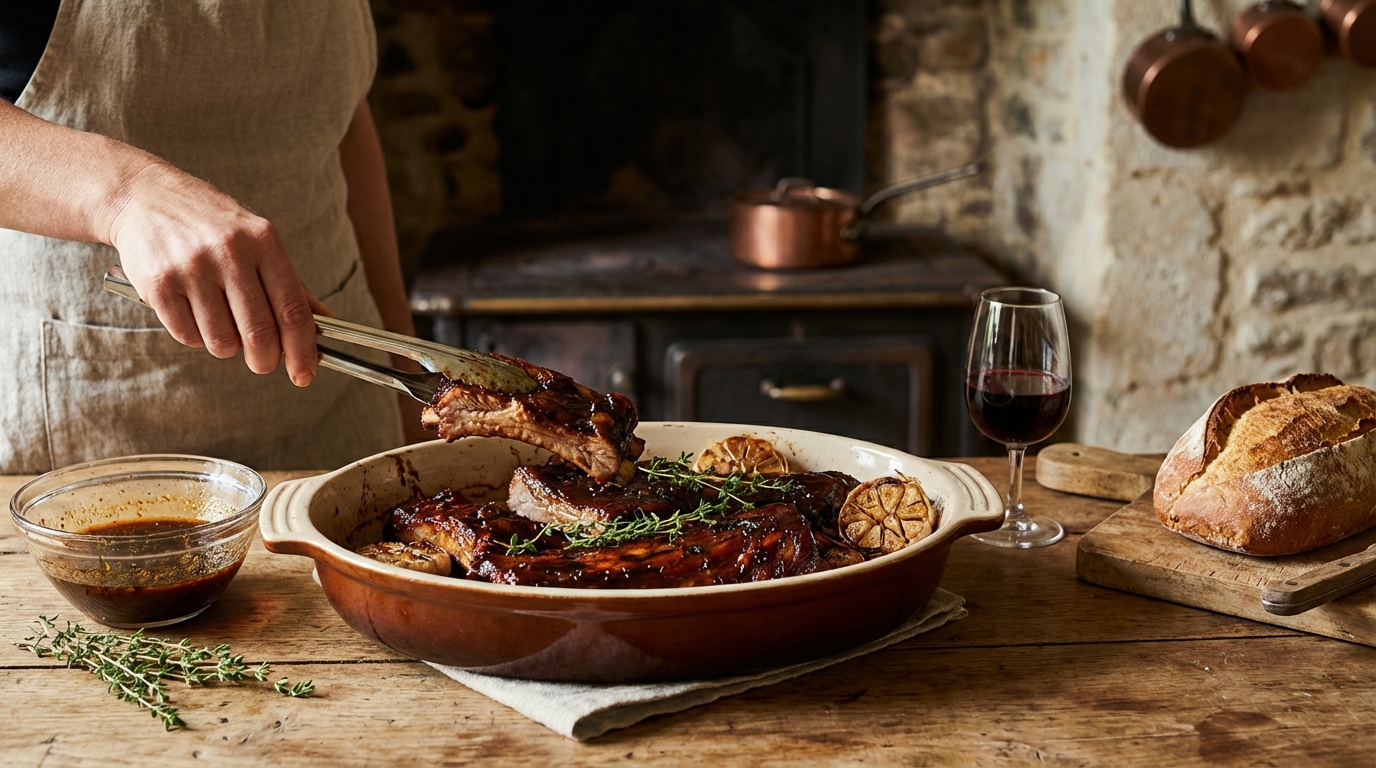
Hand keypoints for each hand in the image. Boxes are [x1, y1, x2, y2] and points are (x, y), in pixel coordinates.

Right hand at [106, 163, 321, 385]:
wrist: (145, 197)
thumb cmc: (212, 225)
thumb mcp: (259, 241)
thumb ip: (291, 284)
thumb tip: (326, 322)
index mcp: (264, 242)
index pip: (293, 310)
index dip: (303, 350)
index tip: (305, 374)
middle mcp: (230, 253)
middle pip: (260, 333)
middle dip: (265, 360)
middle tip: (263, 361)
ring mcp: (192, 269)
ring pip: (222, 341)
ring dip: (227, 346)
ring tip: (222, 323)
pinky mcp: (159, 285)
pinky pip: (188, 336)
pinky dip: (196, 336)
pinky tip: (194, 313)